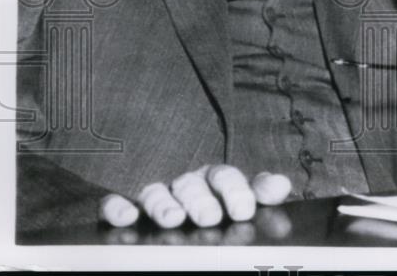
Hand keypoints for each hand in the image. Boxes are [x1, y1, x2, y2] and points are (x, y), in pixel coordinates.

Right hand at [99, 165, 290, 227]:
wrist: (180, 213)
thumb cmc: (217, 204)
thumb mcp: (241, 198)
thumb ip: (260, 191)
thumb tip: (281, 185)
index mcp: (213, 179)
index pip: (225, 177)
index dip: (235, 191)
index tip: (243, 210)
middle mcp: (184, 184)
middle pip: (191, 184)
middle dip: (200, 200)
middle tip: (209, 218)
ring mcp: (155, 193)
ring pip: (156, 192)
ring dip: (163, 204)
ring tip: (172, 219)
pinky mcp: (124, 205)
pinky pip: (115, 202)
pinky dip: (118, 207)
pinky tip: (127, 217)